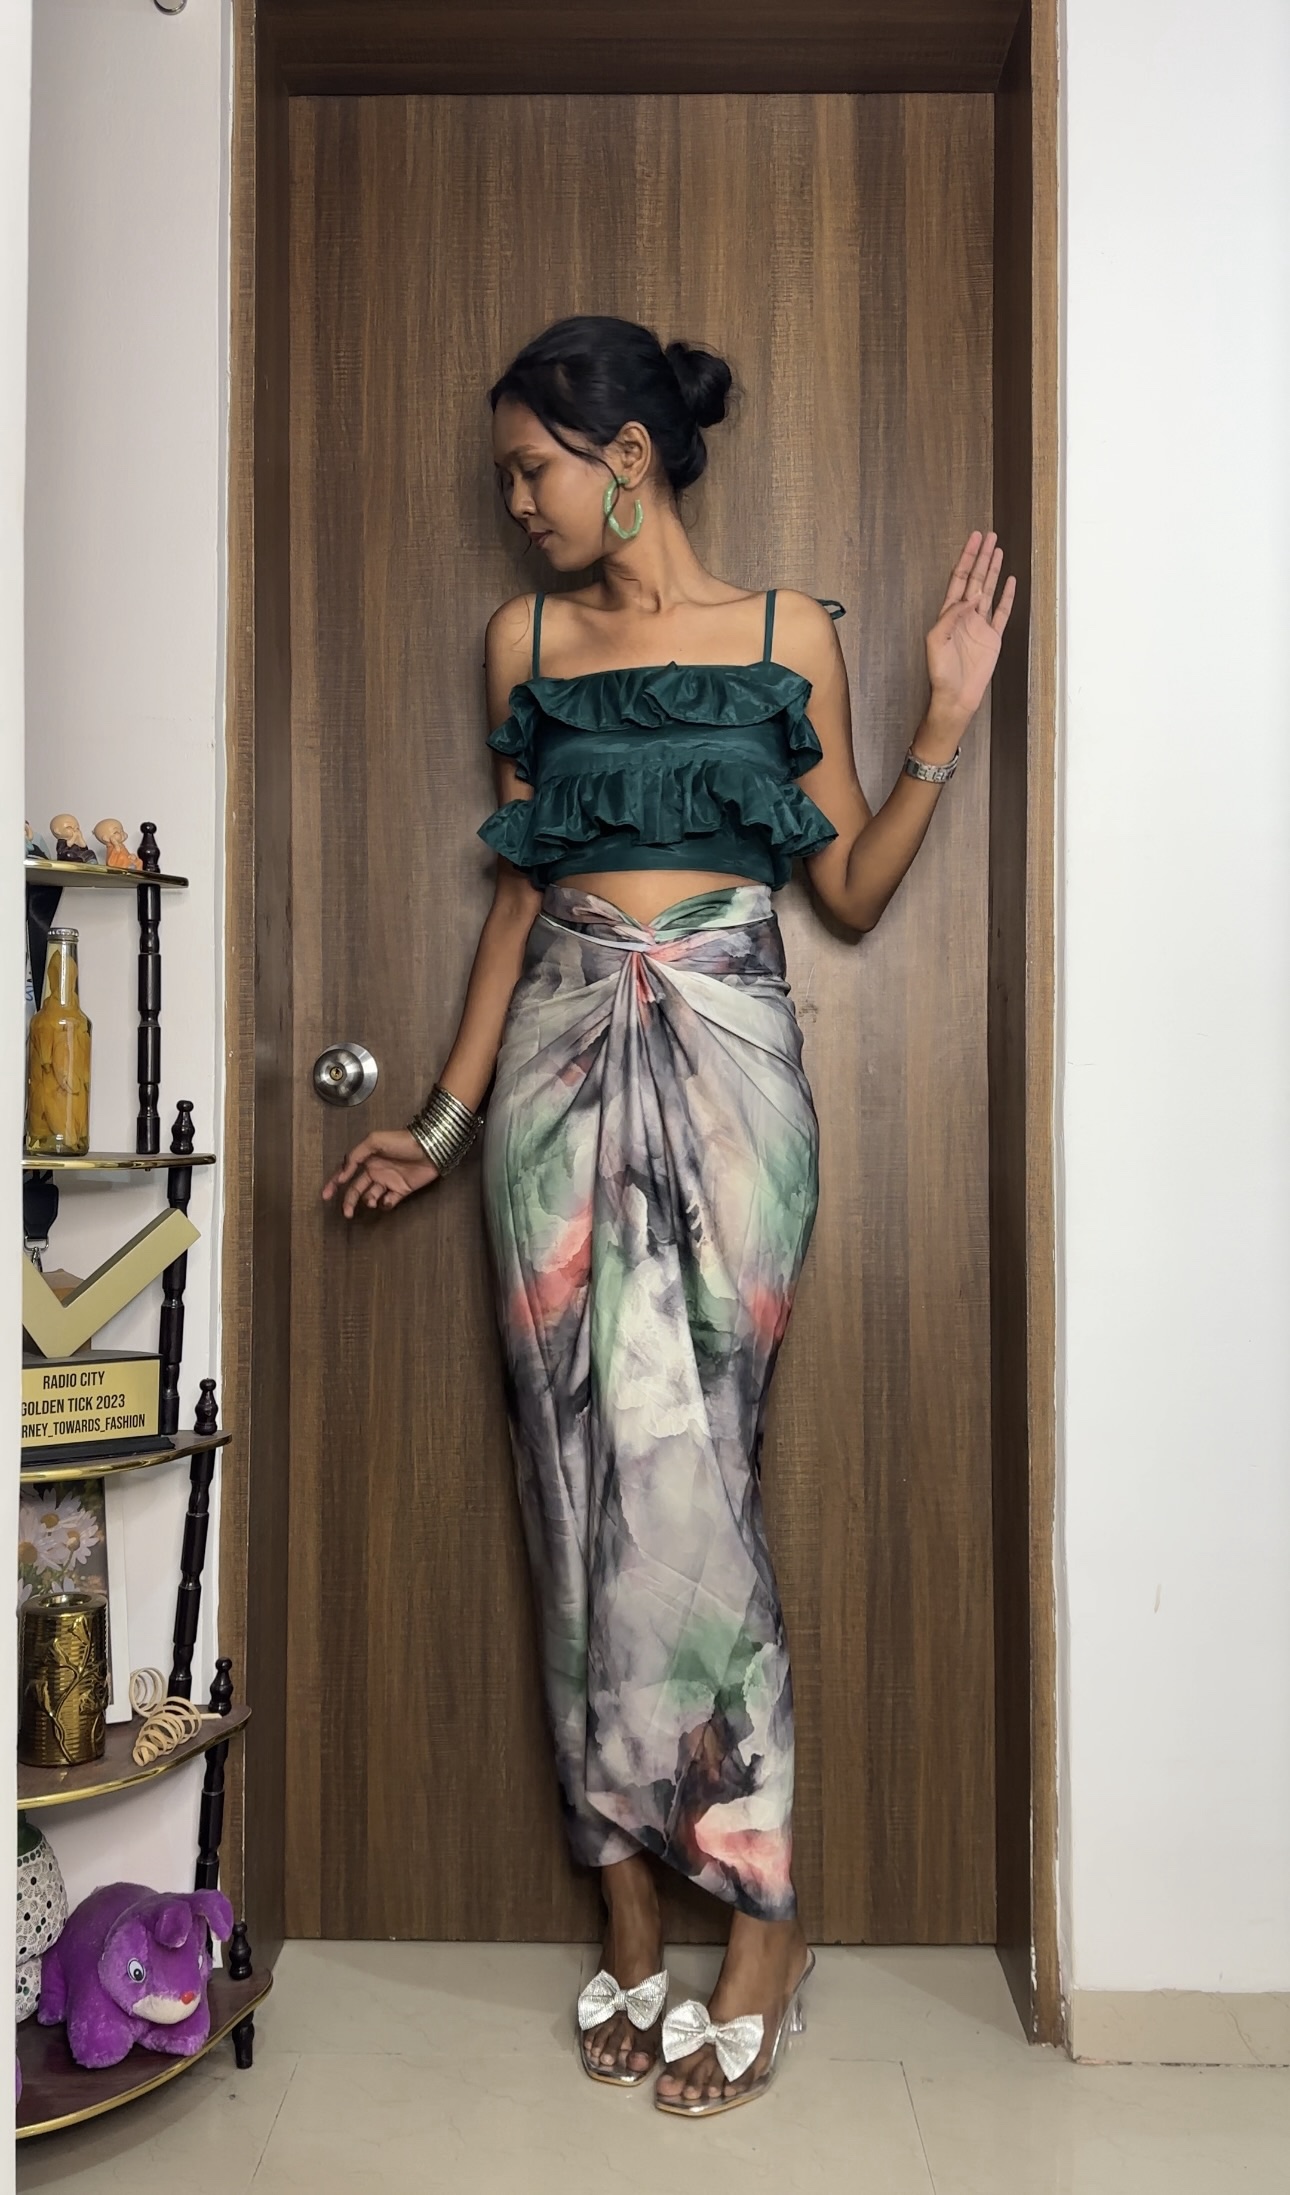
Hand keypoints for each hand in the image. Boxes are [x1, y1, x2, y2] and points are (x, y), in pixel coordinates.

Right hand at [321, 1128, 438, 1217]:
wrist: (429, 1148)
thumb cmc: (401, 1141)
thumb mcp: (374, 1141)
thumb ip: (356, 1156)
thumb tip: (342, 1174)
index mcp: (367, 1160)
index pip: (346, 1173)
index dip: (335, 1184)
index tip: (325, 1196)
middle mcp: (376, 1171)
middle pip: (357, 1189)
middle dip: (349, 1201)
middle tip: (347, 1213)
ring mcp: (389, 1182)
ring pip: (371, 1197)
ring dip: (368, 1201)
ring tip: (372, 1201)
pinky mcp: (402, 1190)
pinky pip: (389, 1202)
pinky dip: (385, 1204)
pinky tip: (386, 1199)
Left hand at [925, 529, 1016, 731]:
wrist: (956, 695)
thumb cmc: (941, 672)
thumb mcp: (937, 641)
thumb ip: (951, 617)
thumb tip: (971, 598)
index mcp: (949, 613)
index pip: (960, 578)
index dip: (967, 558)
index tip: (974, 539)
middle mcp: (965, 615)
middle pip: (976, 578)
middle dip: (982, 556)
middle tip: (990, 536)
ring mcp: (980, 624)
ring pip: (990, 590)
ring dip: (994, 570)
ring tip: (999, 550)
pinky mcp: (993, 637)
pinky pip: (1002, 611)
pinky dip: (1008, 596)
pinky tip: (1011, 581)